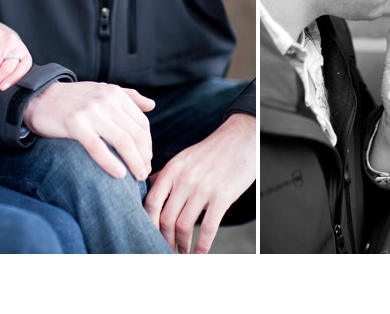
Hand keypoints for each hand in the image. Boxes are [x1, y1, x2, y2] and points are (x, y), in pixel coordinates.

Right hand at [23, 81, 153, 179]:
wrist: (38, 98)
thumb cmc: (73, 99)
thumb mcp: (102, 91)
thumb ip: (128, 96)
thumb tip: (152, 105)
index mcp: (115, 94)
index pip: (141, 122)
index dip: (148, 143)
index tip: (147, 158)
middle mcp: (106, 100)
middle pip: (136, 133)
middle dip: (144, 155)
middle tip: (144, 172)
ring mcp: (90, 112)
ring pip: (122, 141)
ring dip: (134, 162)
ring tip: (137, 176)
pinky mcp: (74, 124)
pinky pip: (98, 147)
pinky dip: (111, 163)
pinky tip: (119, 174)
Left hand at [144, 113, 254, 254]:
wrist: (241, 137)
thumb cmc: (213, 150)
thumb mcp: (184, 158)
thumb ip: (167, 175)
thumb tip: (149, 191)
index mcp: (172, 169)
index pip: (151, 202)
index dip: (148, 224)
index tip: (149, 235)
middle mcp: (185, 179)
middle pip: (165, 218)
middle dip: (164, 239)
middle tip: (166, 249)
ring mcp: (203, 188)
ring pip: (184, 226)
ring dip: (181, 244)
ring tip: (182, 252)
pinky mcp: (222, 196)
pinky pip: (208, 227)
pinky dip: (202, 245)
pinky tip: (200, 252)